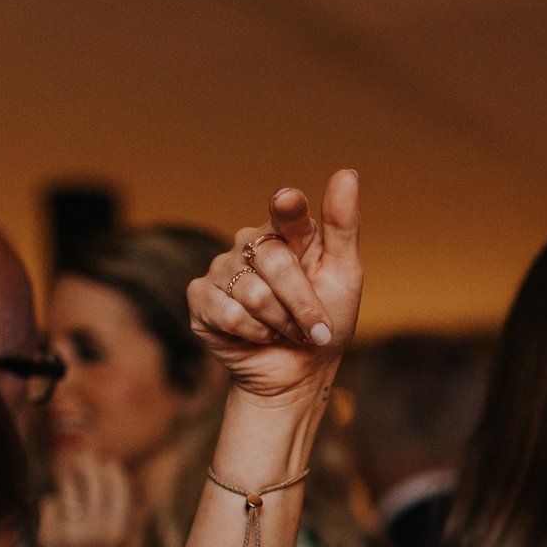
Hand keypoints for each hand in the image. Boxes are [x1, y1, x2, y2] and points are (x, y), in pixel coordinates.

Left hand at [37, 450, 142, 546]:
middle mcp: (94, 534)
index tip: (109, 461)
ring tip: (68, 476)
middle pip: (92, 485)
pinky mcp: (47, 540)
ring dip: (68, 481)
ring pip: (68, 492)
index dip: (113, 471)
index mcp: (117, 535)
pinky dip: (53, 503)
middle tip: (84, 455)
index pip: (117, 491)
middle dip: (88, 465)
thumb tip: (141, 494)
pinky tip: (57, 509)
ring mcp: (69, 537)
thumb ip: (137, 523)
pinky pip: (50, 506)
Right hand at [185, 172, 363, 408]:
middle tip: (316, 329)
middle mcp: (249, 244)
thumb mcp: (344, 275)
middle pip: (276, 262)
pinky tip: (259, 336)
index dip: (288, 208)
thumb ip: (343, 227)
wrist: (300, 373)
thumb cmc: (326, 322)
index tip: (289, 201)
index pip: (286, 210)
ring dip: (281, 323)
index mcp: (285, 232)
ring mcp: (221, 269)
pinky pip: (228, 312)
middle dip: (303, 304)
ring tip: (286, 332)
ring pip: (253, 292)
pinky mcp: (201, 299)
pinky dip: (254, 333)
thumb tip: (346, 173)